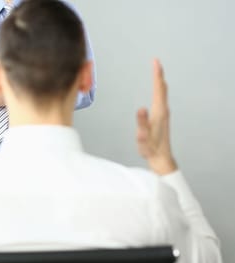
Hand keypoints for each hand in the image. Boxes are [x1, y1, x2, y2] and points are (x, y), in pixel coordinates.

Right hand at [136, 59, 177, 174]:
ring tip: (156, 73)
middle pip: (162, 88)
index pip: (158, 89)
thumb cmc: (152, 149)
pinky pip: (160, 99)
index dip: (156, 74)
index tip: (155, 61)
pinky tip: (157, 91)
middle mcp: (163, 111)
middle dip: (158, 75)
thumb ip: (142, 123)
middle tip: (156, 62)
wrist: (162, 159)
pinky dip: (159, 91)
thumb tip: (141, 108)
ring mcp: (163, 114)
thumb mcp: (144, 137)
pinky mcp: (161, 118)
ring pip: (162, 93)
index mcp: (159, 112)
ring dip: (159, 82)